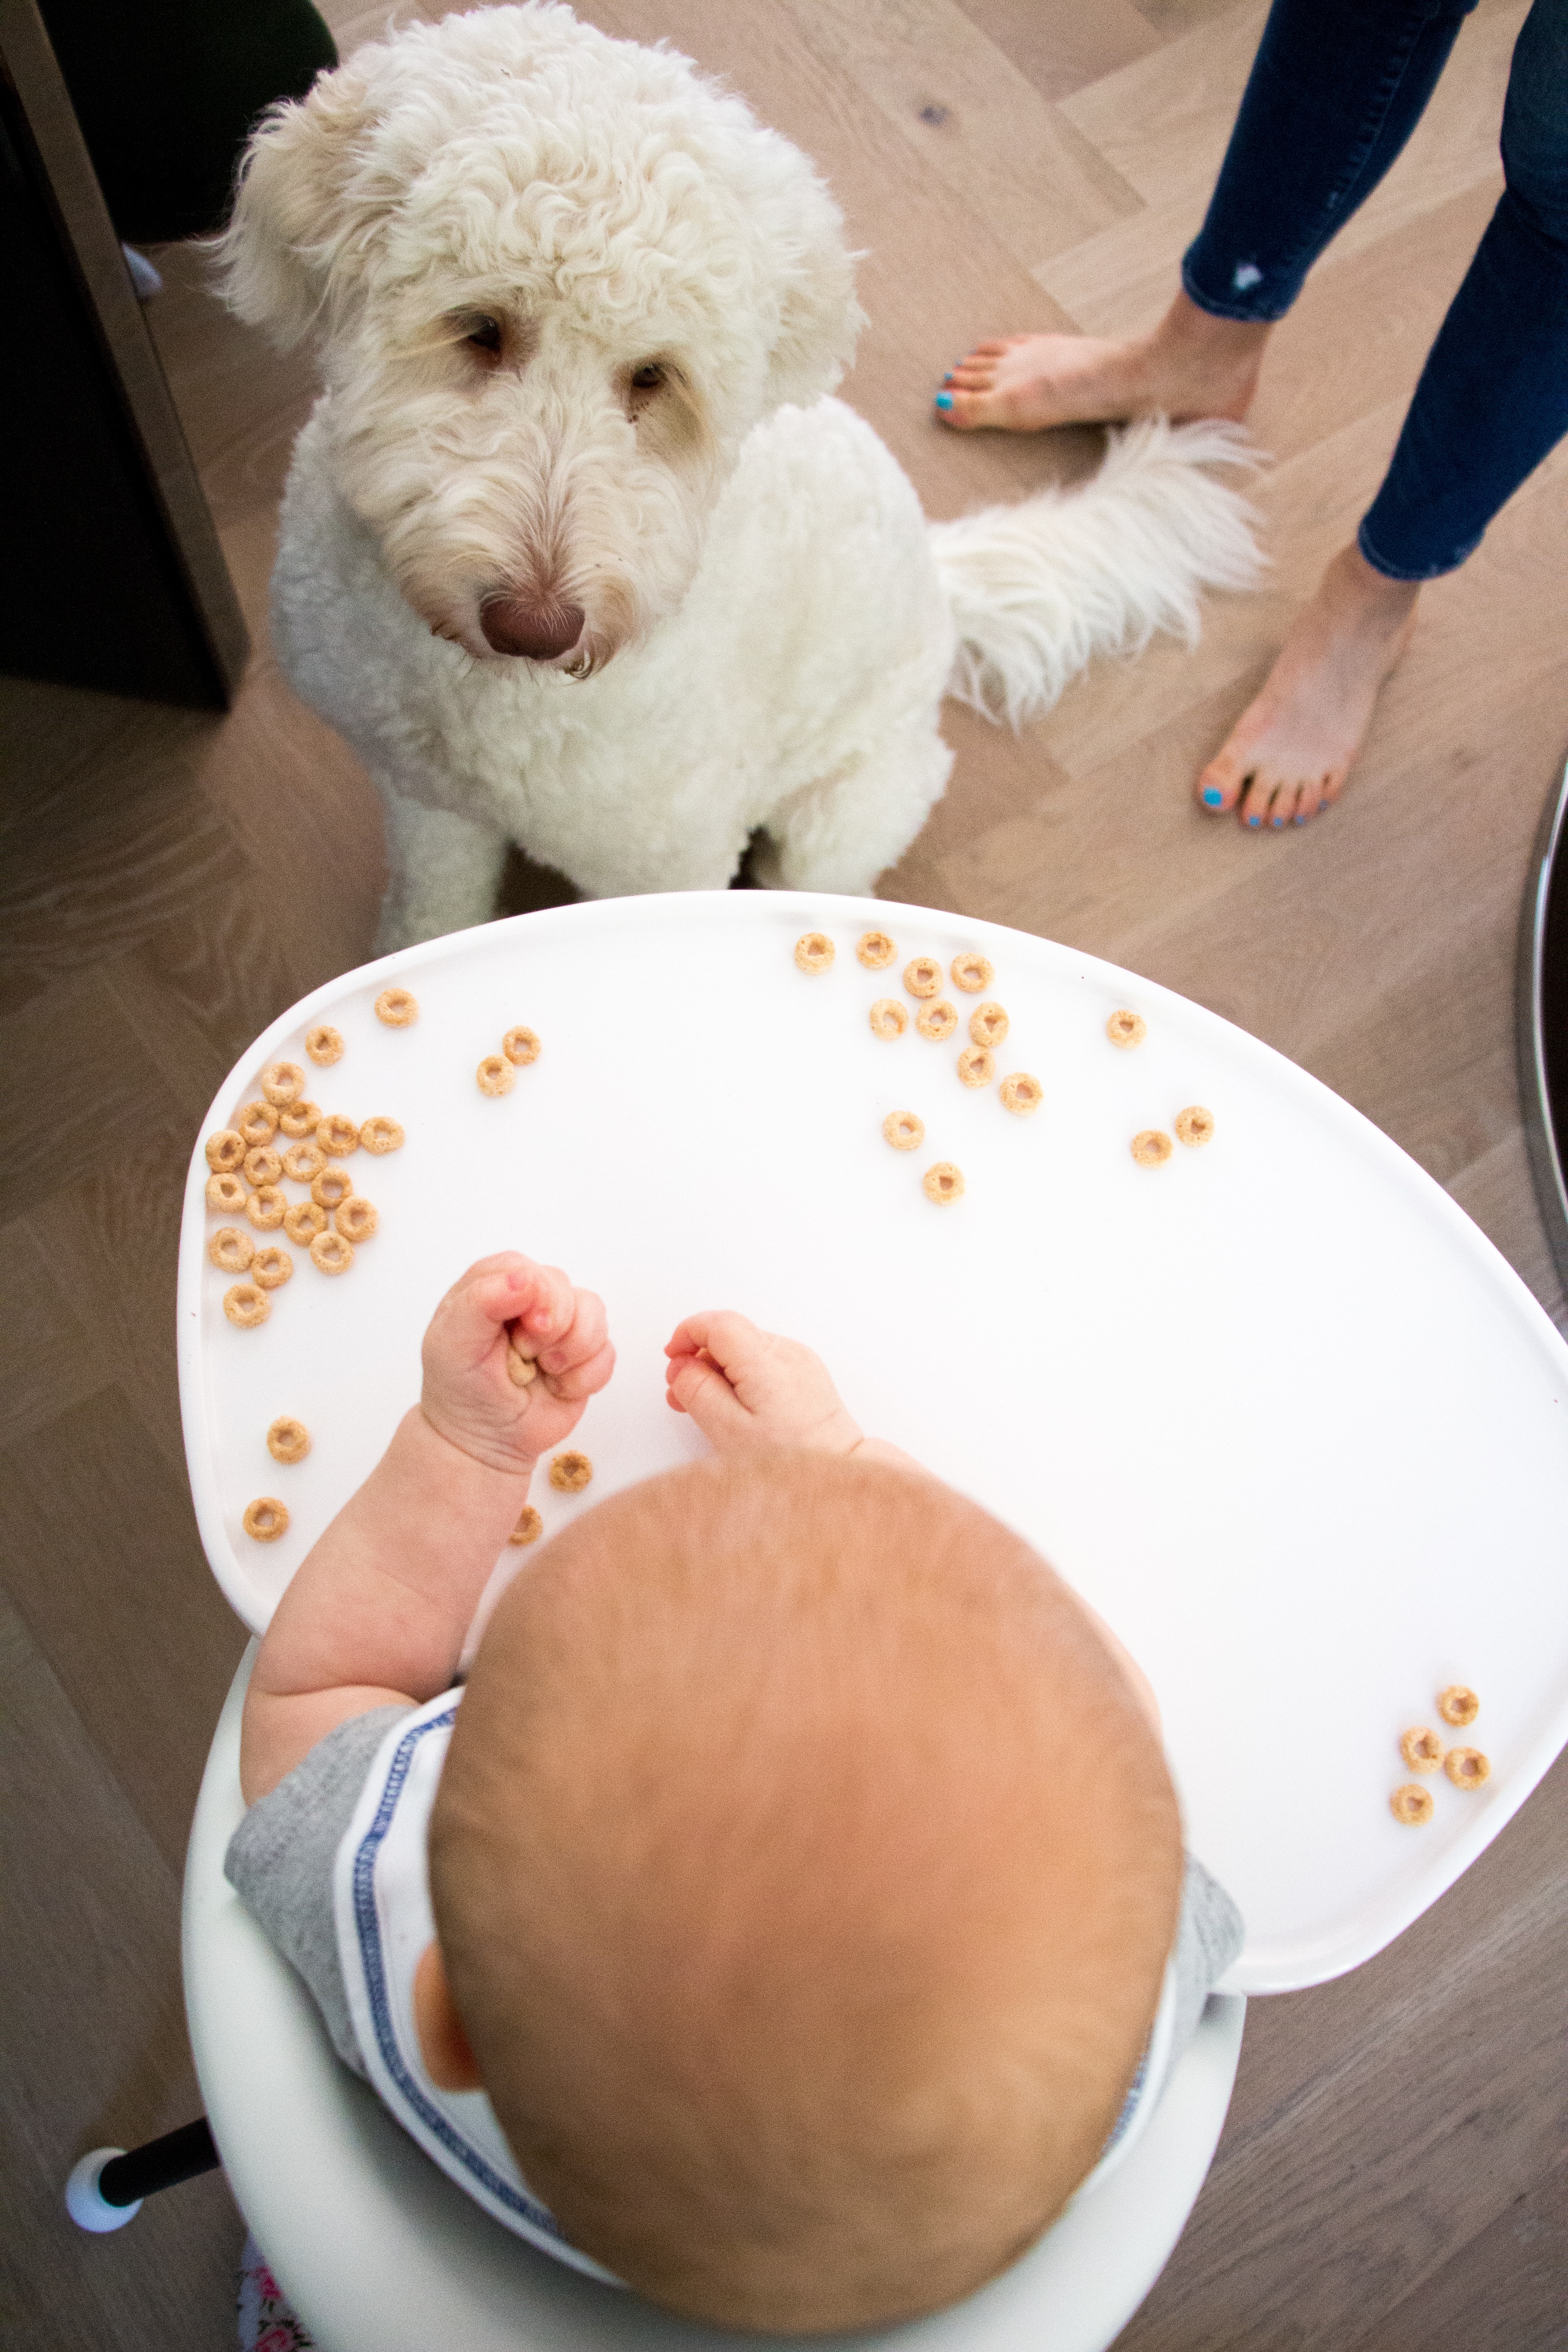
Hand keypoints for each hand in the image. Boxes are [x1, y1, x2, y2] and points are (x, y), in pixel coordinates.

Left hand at [421, 1253, 613, 1473]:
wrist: (481, 1441)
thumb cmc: (460, 1387)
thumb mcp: (452, 1341)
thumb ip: (481, 1300)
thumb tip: (525, 1278)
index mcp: (494, 1284)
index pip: (528, 1269)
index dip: (534, 1296)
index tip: (520, 1332)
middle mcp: (531, 1299)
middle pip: (565, 1289)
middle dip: (552, 1329)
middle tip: (526, 1355)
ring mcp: (561, 1326)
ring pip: (595, 1314)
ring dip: (572, 1351)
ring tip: (544, 1370)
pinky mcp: (584, 1356)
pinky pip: (607, 1353)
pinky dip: (584, 1378)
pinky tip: (558, 1388)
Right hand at [664, 1311, 863, 1455]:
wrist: (838, 1470)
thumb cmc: (787, 1457)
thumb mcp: (727, 1429)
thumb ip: (697, 1391)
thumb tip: (682, 1367)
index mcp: (766, 1361)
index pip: (719, 1324)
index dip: (688, 1333)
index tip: (672, 1356)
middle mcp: (787, 1352)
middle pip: (731, 1335)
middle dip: (699, 1357)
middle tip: (681, 1393)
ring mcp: (801, 1361)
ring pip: (746, 1348)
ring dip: (720, 1368)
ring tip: (707, 1406)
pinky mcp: (807, 1373)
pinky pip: (765, 1361)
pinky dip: (742, 1375)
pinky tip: (736, 1405)